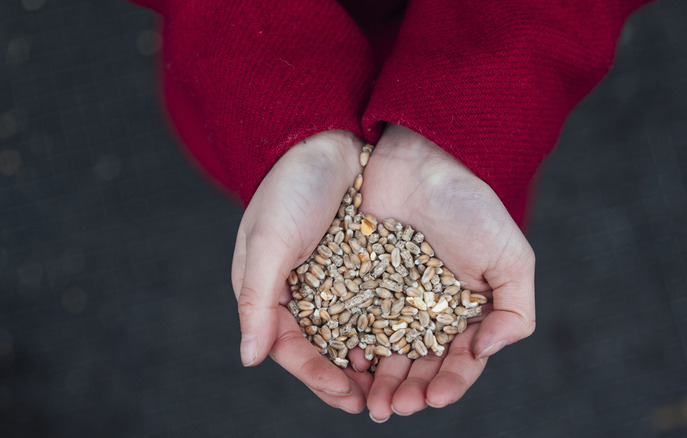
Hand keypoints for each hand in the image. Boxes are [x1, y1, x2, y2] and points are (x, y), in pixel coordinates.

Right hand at [231, 130, 372, 412]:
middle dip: (349, 381)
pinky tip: (408, 346)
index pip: (293, 348)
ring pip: (354, 336)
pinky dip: (390, 331)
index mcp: (272, 293)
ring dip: (372, 364)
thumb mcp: (268, 241)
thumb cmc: (291, 186)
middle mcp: (306, 294)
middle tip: (378, 405)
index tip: (348, 396)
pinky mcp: (369, 268)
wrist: (330, 141)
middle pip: (326, 350)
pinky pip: (379, 308)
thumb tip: (250, 358)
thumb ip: (256, 300)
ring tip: (397, 386)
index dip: (318, 376)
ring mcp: (339, 283)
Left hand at [359, 124, 535, 420]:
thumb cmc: (471, 206)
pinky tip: (352, 362)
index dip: (450, 384)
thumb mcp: (512, 256)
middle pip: (421, 367)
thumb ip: (516, 309)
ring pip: (388, 354)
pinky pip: (358, 325)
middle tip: (394, 409)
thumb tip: (488, 351)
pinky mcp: (363, 286)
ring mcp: (395, 301)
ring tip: (372, 403)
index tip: (434, 397)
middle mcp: (431, 313)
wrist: (420, 162)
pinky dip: (356, 349)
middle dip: (410, 392)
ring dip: (382, 383)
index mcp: (469, 313)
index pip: (462, 362)